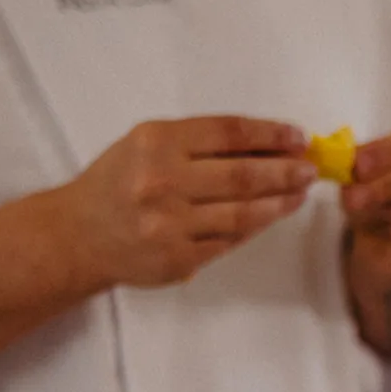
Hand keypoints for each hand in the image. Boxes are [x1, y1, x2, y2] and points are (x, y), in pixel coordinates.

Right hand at [62, 116, 313, 288]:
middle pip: (242, 175)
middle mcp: (162, 181)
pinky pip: (229, 241)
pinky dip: (255, 228)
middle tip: (310, 169)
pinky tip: (272, 216)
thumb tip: (265, 144)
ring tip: (300, 193)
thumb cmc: (120, 182)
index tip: (297, 137)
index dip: (269, 134)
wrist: (79, 234)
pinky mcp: (179, 258)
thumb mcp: (148, 146)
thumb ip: (199, 144)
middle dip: (285, 171)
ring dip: (280, 203)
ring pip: (242, 213)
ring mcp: (171, 224)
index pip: (228, 133)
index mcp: (156, 142)